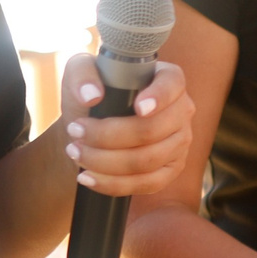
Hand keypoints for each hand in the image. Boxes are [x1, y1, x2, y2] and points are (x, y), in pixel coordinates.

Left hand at [57, 53, 193, 198]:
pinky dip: (114, 184)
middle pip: (151, 130)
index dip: (158, 97)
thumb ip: (82, 74)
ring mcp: (180, 143)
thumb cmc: (91, 94)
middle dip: (107, 136)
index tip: (138, 108)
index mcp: (168, 78)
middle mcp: (181, 110)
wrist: (90, 127)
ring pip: (146, 160)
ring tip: (75, 152)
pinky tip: (89, 177)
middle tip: (75, 131)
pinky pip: (147, 184)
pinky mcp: (170, 170)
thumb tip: (91, 96)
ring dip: (104, 161)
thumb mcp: (80, 72)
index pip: (171, 85)